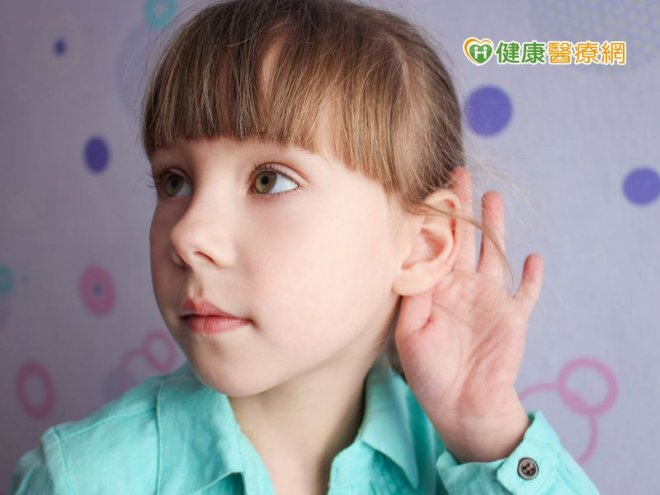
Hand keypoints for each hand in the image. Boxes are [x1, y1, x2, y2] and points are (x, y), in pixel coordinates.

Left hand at [393, 167, 543, 461]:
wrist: (460, 406)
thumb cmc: (428, 373)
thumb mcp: (409, 332)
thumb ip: (411, 294)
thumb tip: (408, 257)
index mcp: (435, 289)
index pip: (433, 246)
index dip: (430, 219)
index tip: (424, 189)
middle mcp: (462, 287)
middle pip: (463, 238)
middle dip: (461, 207)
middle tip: (458, 174)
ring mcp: (490, 300)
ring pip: (494, 254)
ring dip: (495, 227)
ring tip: (493, 198)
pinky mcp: (514, 316)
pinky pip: (527, 293)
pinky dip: (531, 277)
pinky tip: (532, 258)